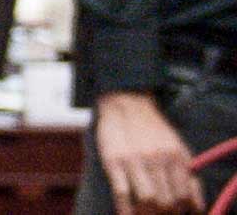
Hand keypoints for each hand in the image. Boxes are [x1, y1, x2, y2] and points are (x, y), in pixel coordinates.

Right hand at [93, 91, 203, 213]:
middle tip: (158, 212)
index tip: (175, 212)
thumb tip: (194, 206)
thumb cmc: (153, 130)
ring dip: (147, 213)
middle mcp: (158, 159)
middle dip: (163, 213)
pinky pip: (122, 193)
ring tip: (143, 213)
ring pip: (148, 200)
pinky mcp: (113, 161)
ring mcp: (135, 160)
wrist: (126, 104)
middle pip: (166, 201)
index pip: (184, 197)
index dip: (180, 210)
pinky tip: (126, 214)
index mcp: (176, 157)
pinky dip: (125, 210)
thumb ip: (187, 175)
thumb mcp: (178, 148)